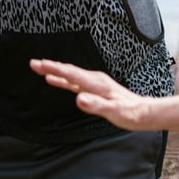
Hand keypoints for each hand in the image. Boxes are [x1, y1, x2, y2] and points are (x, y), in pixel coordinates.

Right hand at [29, 58, 151, 129]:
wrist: (145, 112)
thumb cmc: (130, 114)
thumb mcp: (114, 112)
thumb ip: (96, 105)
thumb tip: (78, 99)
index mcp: (96, 83)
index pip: (71, 74)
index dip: (54, 69)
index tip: (39, 64)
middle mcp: (94, 79)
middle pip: (69, 71)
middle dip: (50, 66)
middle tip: (33, 63)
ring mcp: (95, 83)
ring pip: (70, 74)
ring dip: (55, 71)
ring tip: (39, 68)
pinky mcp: (95, 88)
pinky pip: (75, 81)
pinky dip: (63, 79)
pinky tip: (55, 80)